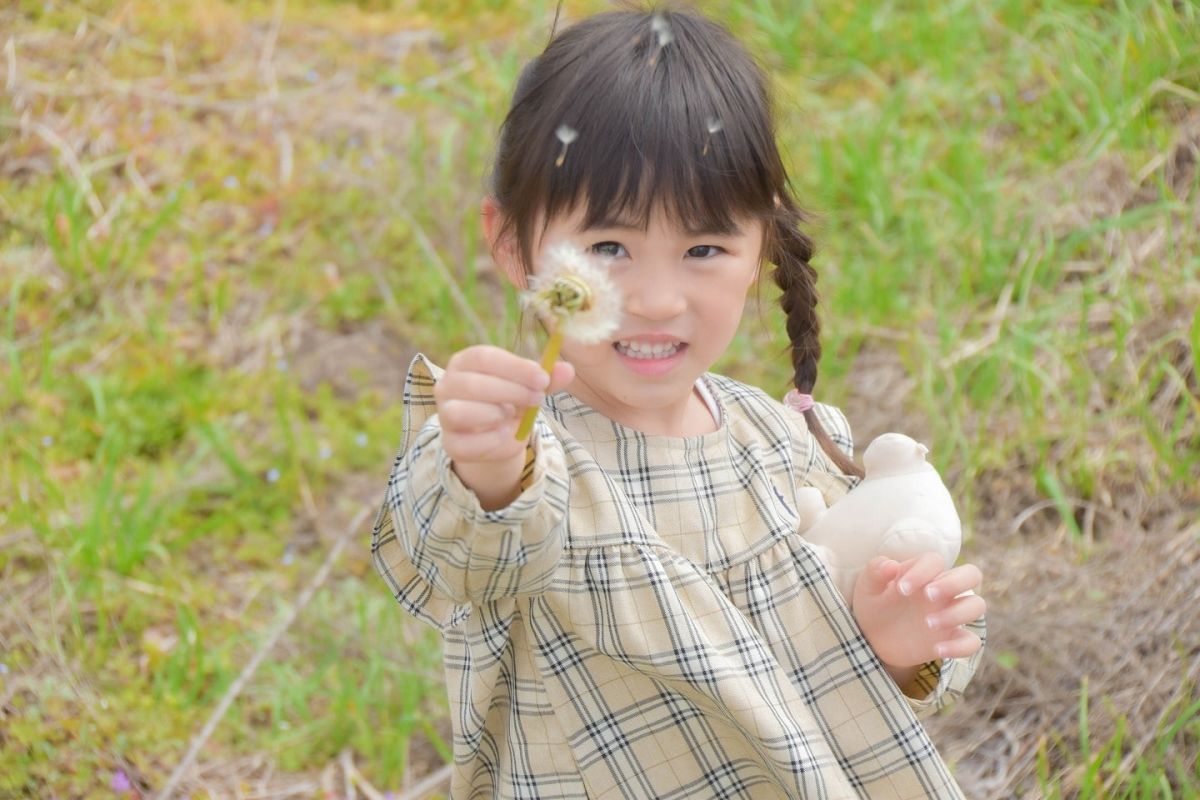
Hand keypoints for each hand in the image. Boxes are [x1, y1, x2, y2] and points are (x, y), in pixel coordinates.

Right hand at [433, 346, 573, 507]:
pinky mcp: (450, 443)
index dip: (514, 367)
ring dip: (493, 414)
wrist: (497, 437)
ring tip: (512, 415)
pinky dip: (490, 440)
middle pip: (472, 384)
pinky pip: (464, 442)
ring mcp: (444, 415)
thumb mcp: (529, 387)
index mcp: (465, 362)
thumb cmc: (510, 401)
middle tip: (538, 398)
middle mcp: (447, 385)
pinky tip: (505, 434)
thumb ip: (547, 379)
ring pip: (458, 412)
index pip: (483, 357)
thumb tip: (567, 369)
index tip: (542, 378)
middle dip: (511, 391)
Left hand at [852, 552, 984, 669]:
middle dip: (955, 582)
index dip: (922, 571)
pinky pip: (972, 642)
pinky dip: (960, 647)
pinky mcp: (951, 639)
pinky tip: (937, 650)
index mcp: (924, 572)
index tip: (900, 589)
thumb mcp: (868, 587)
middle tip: (928, 596)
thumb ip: (876, 571)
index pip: (935, 560)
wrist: (874, 637)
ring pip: (977, 605)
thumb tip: (890, 565)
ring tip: (928, 623)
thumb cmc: (875, 604)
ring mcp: (950, 614)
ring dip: (957, 613)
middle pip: (971, 574)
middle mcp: (943, 591)